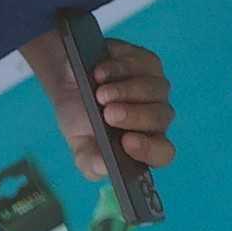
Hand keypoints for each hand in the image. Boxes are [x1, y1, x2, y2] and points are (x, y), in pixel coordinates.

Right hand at [28, 31, 176, 183]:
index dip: (149, 149)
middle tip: (108, 113)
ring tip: (100, 94)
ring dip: (126, 91)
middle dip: (135, 116)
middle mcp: (156, 117)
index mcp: (145, 144)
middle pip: (160, 118)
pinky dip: (119, 69)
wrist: (69, 85)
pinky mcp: (147, 62)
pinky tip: (100, 74)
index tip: (127, 142)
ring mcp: (155, 88)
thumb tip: (104, 168)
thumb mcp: (80, 146)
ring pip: (154, 90)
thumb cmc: (81, 121)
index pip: (162, 153)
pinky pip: (142, 65)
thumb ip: (91, 163)